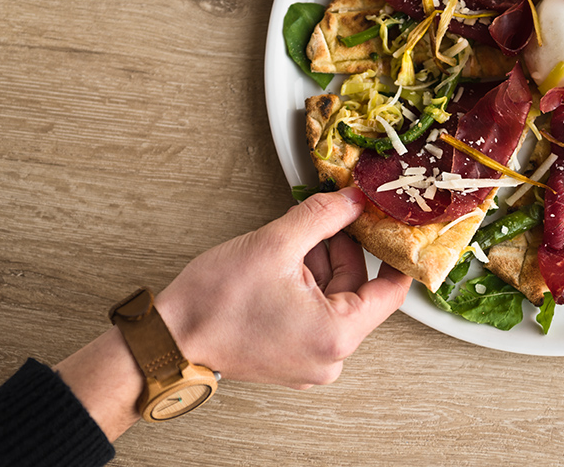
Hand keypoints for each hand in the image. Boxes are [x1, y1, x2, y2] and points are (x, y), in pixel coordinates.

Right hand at [155, 188, 411, 388]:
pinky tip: (286, 266)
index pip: (390, 292)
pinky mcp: (291, 359)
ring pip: (334, 303)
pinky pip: (315, 318)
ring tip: (295, 242)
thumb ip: (323, 217)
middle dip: (342, 252)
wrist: (170, 338)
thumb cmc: (214, 303)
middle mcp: (330, 357)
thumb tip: (352, 201)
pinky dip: (308, 289)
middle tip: (329, 220)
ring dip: (321, 268)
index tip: (393, 231)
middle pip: (357, 292)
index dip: (393, 255)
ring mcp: (310, 362)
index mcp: (336, 335)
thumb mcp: (276, 244)